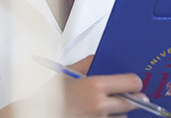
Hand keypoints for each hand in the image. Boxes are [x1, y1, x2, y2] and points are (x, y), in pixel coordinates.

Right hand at [0, 55, 145, 117]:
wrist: (35, 115)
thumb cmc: (48, 97)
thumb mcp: (67, 73)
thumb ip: (87, 63)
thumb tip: (102, 59)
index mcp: (94, 87)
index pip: (131, 83)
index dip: (135, 83)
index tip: (135, 83)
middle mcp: (99, 107)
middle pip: (131, 103)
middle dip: (132, 99)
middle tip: (133, 97)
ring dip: (118, 113)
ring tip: (104, 108)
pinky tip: (97, 115)